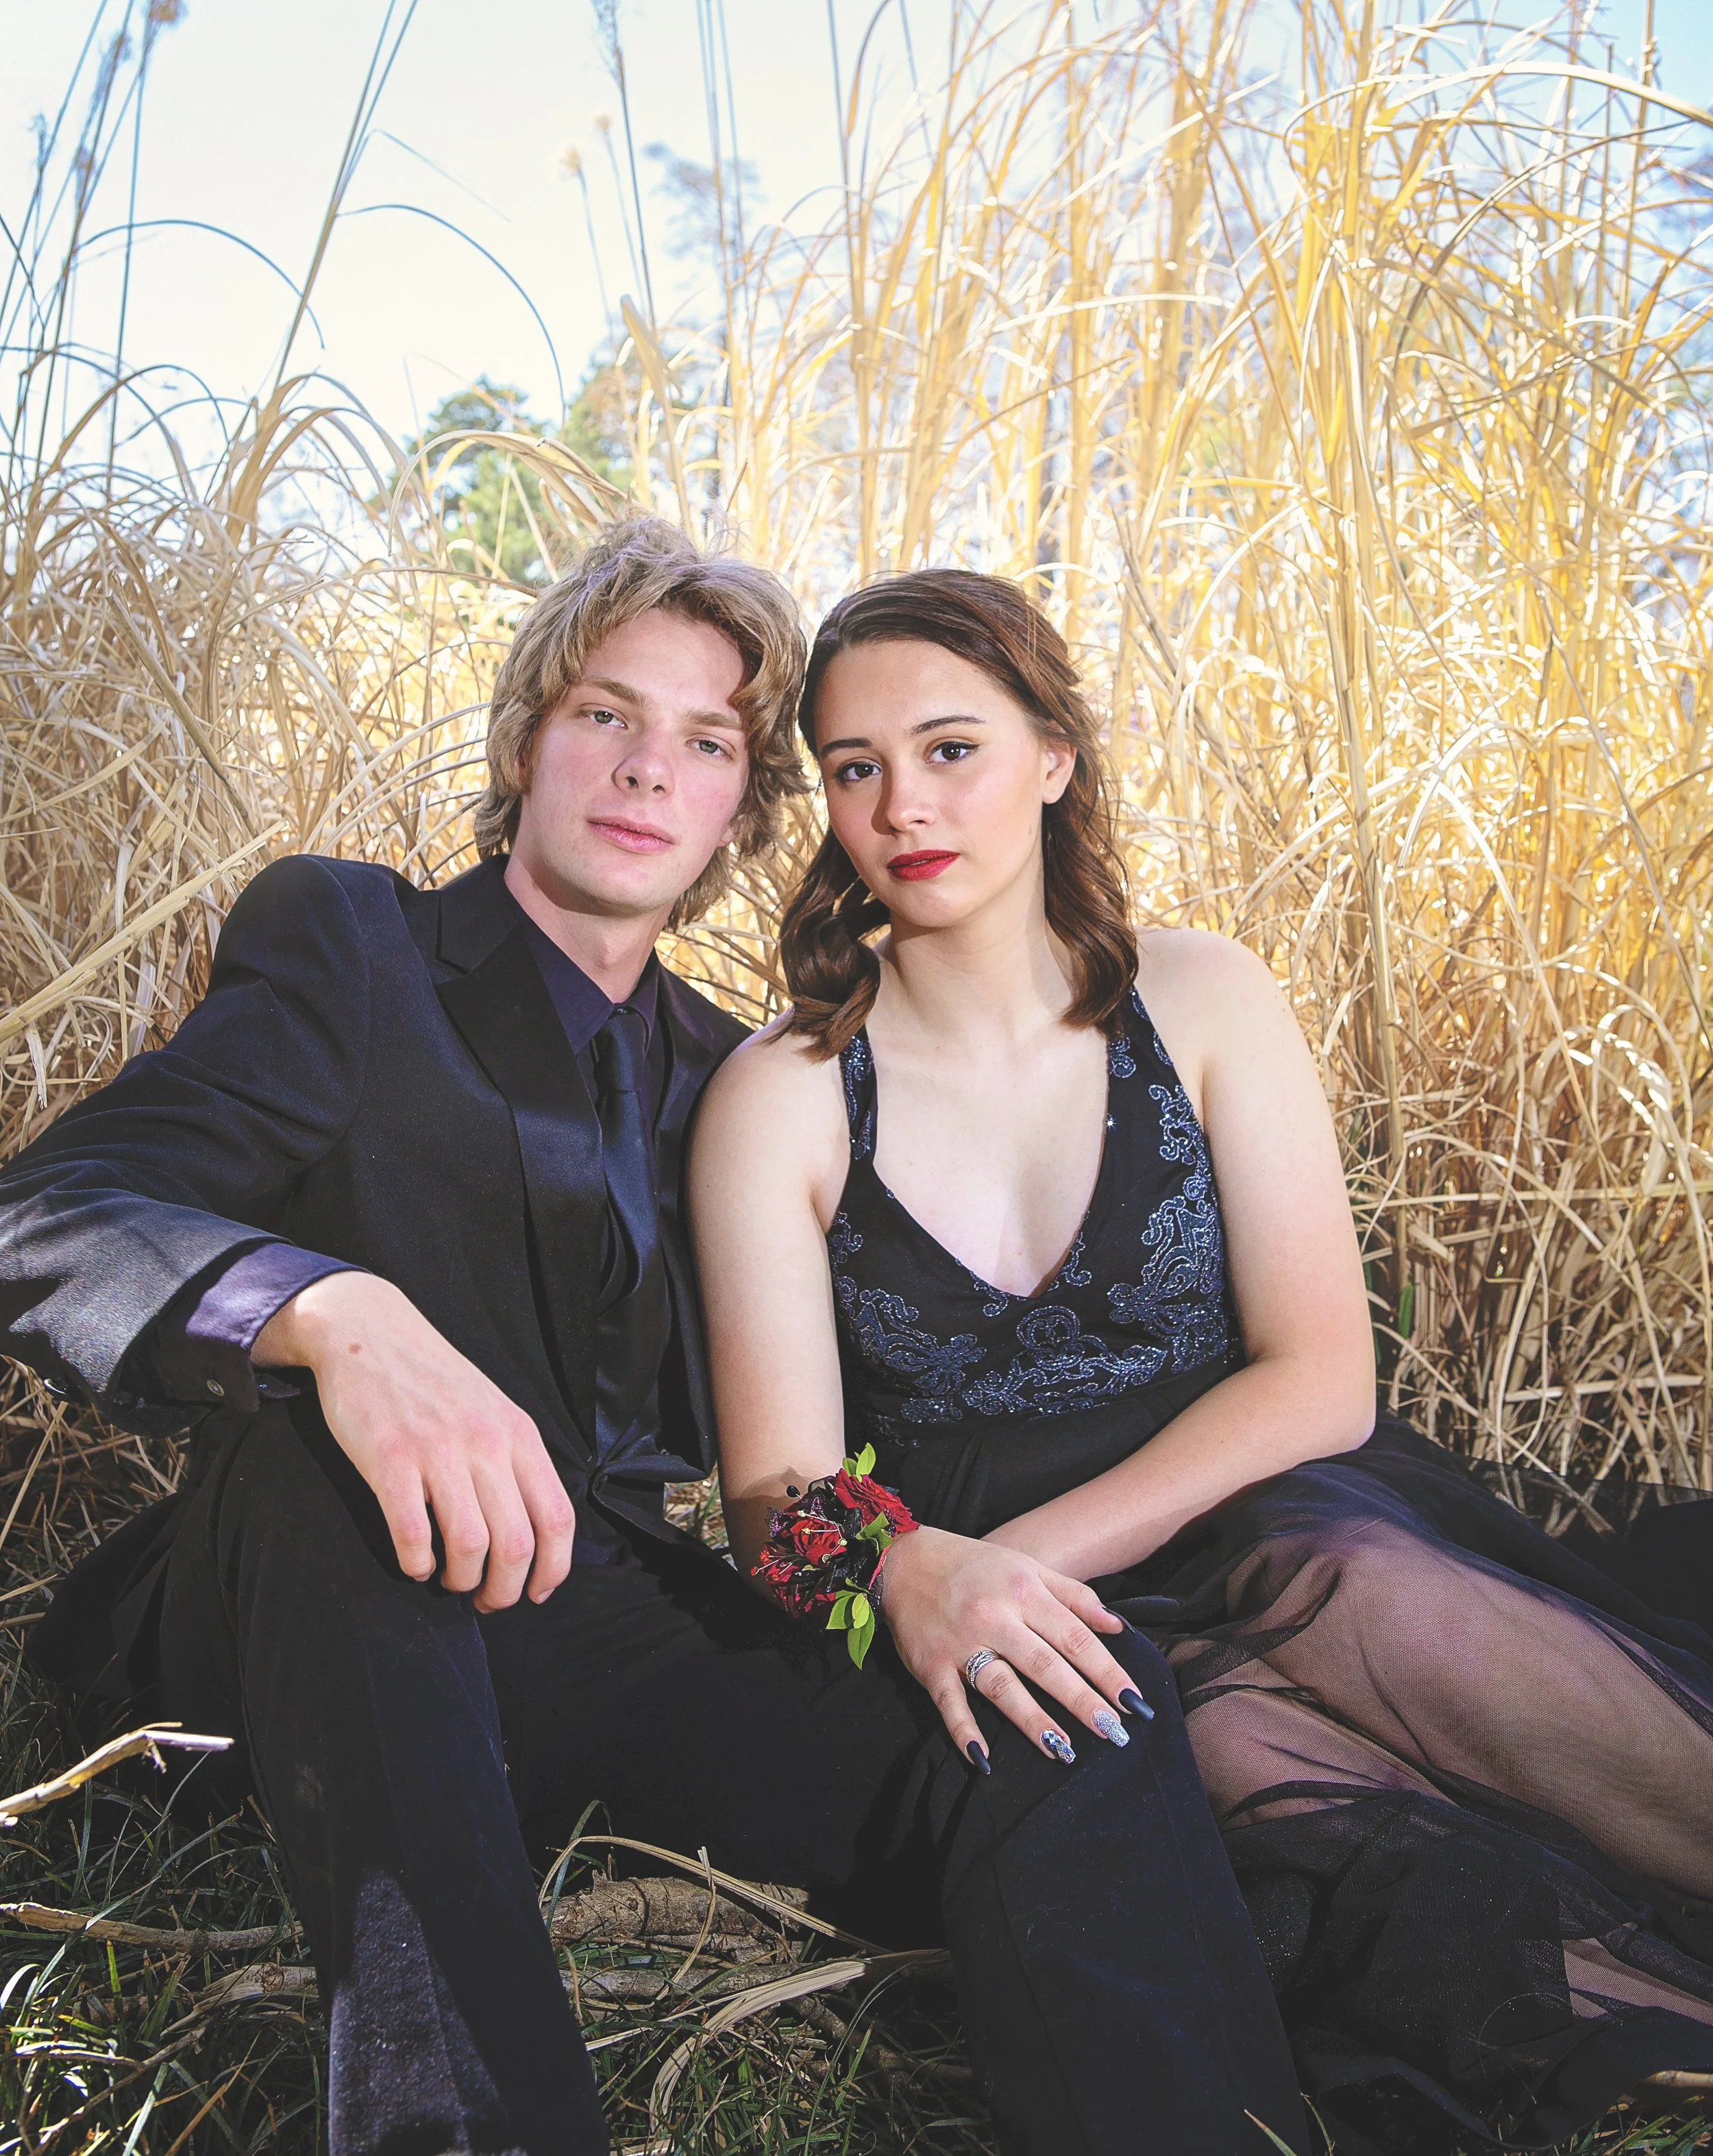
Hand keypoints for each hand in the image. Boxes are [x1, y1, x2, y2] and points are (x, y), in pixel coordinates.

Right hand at [255, 1272, 575, 1610]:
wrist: (370, 1331)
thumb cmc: (434, 1381)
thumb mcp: (492, 1410)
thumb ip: (513, 1462)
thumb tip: (531, 1534)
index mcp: (518, 1434)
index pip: (557, 1517)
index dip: (552, 1569)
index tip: (534, 1593)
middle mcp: (486, 1442)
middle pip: (517, 1544)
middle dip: (504, 1589)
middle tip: (485, 1600)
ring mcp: (438, 1450)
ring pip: (470, 1545)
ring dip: (461, 1580)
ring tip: (448, 1579)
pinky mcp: (390, 1458)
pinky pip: (412, 1533)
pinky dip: (416, 1563)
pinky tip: (414, 1561)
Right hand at [877, 1525, 1140, 1763]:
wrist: (904, 1561)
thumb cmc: (976, 1566)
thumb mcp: (1028, 1568)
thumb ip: (1075, 1596)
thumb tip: (1118, 1627)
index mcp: (1023, 1592)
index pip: (1075, 1638)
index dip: (1107, 1672)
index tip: (1135, 1703)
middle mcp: (995, 1617)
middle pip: (1046, 1666)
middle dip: (1083, 1701)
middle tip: (1115, 1734)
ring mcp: (961, 1643)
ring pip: (1003, 1687)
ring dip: (1034, 1721)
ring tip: (1065, 1751)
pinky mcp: (931, 1665)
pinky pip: (949, 1702)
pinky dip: (964, 1731)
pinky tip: (984, 1760)